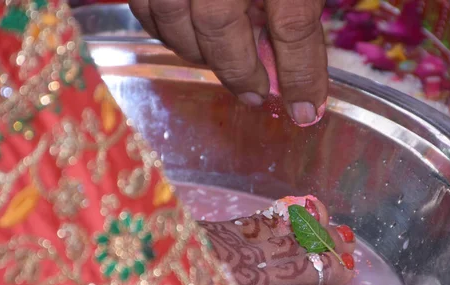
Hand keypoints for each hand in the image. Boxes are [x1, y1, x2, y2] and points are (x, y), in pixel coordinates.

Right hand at [129, 0, 328, 125]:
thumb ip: (296, 13)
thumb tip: (294, 77)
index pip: (293, 24)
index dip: (301, 75)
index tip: (306, 110)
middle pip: (220, 25)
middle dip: (239, 68)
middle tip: (256, 92)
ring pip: (172, 17)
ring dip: (198, 51)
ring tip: (224, 62)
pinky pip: (143, 6)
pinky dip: (164, 28)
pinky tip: (188, 35)